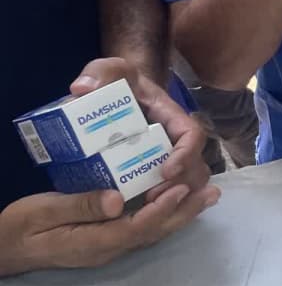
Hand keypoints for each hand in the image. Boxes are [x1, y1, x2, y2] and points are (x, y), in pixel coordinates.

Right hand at [0, 183, 218, 276]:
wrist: (2, 250)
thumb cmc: (19, 229)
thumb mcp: (42, 212)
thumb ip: (79, 206)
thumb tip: (117, 200)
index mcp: (93, 242)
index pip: (138, 226)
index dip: (163, 208)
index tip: (183, 188)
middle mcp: (107, 248)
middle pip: (154, 232)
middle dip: (185, 212)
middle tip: (212, 193)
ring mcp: (107, 247)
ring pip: (152, 232)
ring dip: (180, 214)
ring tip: (206, 196)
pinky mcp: (104, 241)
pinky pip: (142, 229)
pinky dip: (163, 214)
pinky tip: (176, 202)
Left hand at [71, 57, 215, 202]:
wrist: (117, 90)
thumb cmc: (118, 80)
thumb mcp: (108, 70)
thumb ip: (98, 73)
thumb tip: (81, 90)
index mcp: (170, 115)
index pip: (192, 134)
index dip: (186, 154)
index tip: (166, 171)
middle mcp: (174, 139)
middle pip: (196, 166)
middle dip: (180, 185)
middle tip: (152, 198)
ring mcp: (166, 156)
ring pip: (187, 182)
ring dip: (174, 198)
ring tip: (147, 209)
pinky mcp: (152, 171)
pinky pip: (169, 191)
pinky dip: (162, 205)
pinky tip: (141, 215)